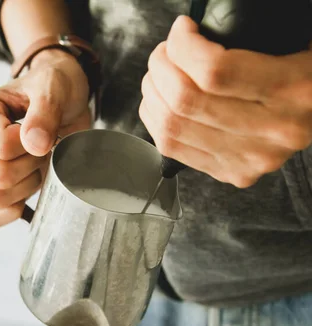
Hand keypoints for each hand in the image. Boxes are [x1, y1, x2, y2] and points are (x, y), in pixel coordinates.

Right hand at [0, 50, 90, 226]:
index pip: (1, 146)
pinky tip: (29, 196)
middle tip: (46, 145)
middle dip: (32, 164)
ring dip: (29, 183)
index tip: (43, 128)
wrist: (64, 98)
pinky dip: (12, 212)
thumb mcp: (54, 87)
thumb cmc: (53, 86)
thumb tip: (34, 145)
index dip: (29, 144)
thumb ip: (44, 111)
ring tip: (40, 160)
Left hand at [139, 16, 311, 187]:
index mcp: (295, 89)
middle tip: (164, 51)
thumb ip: (248, 35)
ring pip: (172, 126)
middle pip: (186, 100)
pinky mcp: (235, 172)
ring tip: (159, 73)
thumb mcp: (295, 40)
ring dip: (152, 93)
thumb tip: (191, 31)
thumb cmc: (305, 71)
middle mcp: (275, 130)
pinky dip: (154, 119)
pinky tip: (159, 100)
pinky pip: (172, 148)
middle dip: (161, 66)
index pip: (214, 71)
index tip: (182, 29)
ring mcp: (253, 158)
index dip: (183, 46)